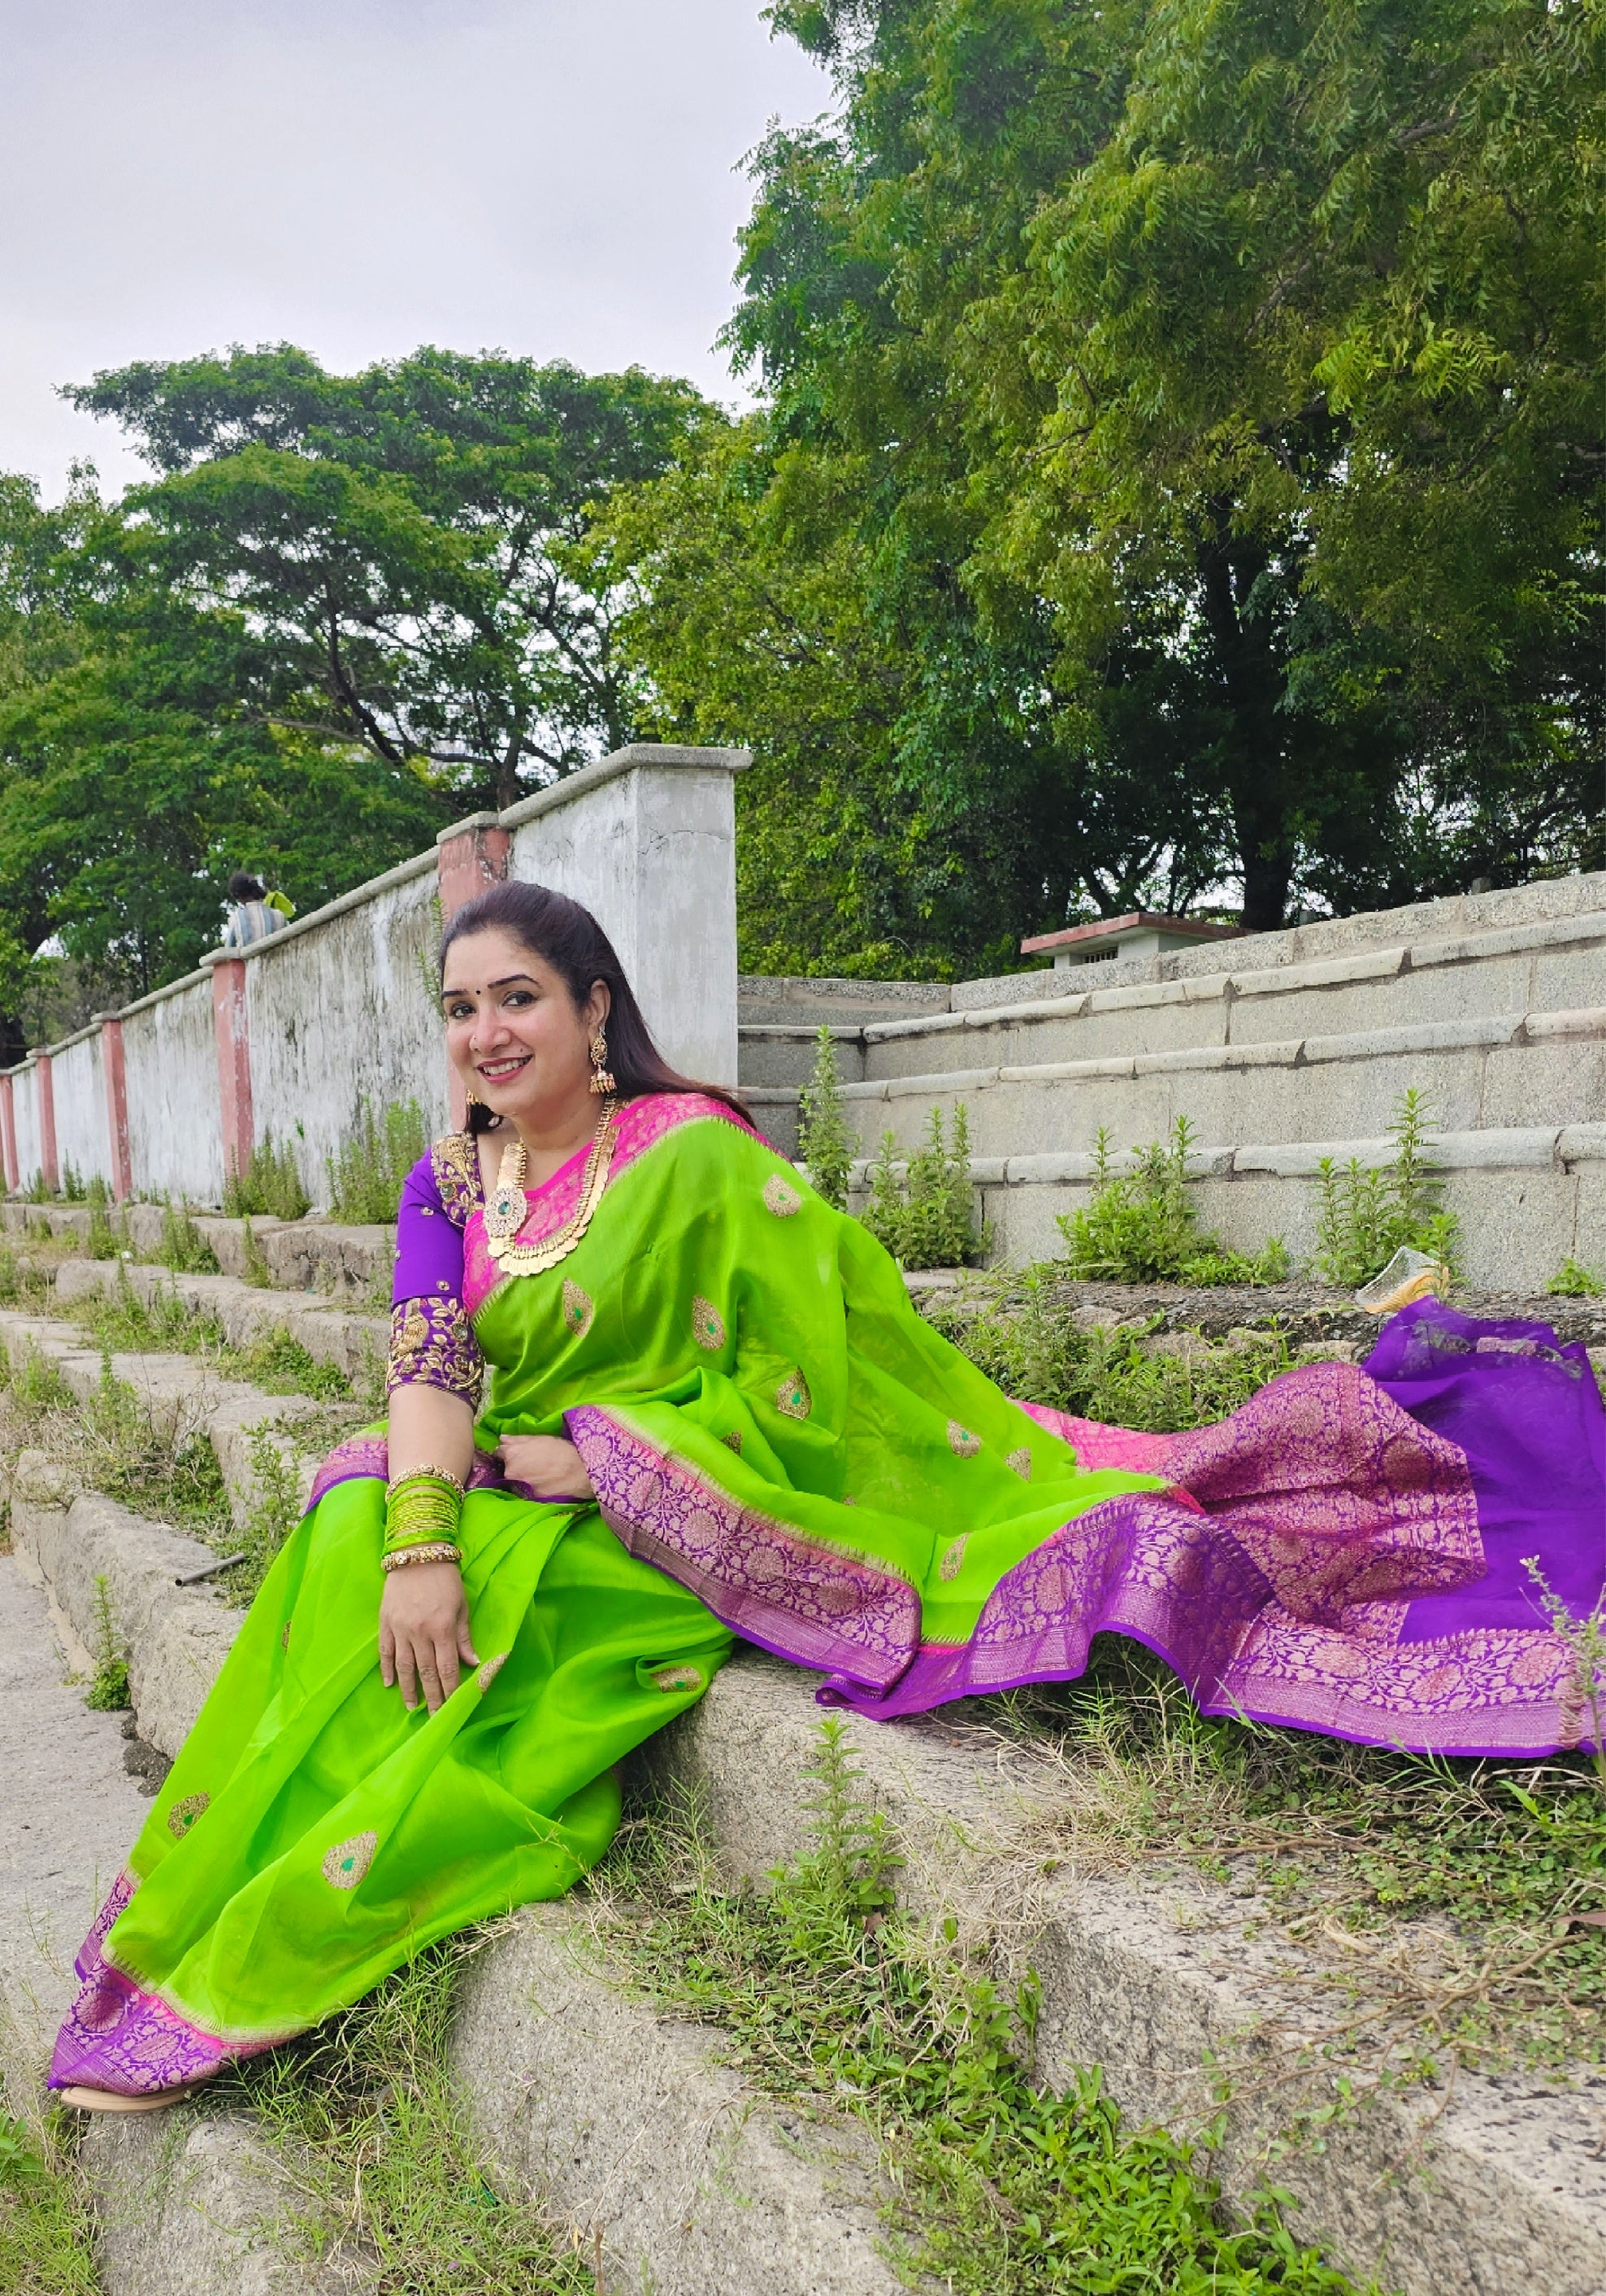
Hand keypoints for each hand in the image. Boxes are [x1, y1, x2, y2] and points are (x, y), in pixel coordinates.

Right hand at [379, 1562, 477, 1713]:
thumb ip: (464, 1637)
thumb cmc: (445, 1580)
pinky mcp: (386, 1622)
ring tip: (412, 1707)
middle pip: (426, 1673)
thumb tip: (474, 1664)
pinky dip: (387, 1669)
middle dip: (432, 1697)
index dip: (450, 1690)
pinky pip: (385, 1652)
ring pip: (405, 1667)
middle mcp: (421, 1633)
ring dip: (409, 1689)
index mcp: (443, 1629)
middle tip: (434, 1718)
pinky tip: (389, 1684)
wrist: (417, 1555)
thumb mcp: (462, 1606)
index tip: (453, 1708)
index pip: (448, 1668)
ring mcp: (401, 1629)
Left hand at [497, 1434, 594, 1500]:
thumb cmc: (561, 1451)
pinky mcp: (527, 1499)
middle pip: (506, 1468)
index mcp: (511, 1454)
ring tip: (537, 1475)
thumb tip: (502, 1439)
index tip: (515, 1453)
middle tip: (529, 1464)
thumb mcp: (539, 1439)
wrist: (579, 1472)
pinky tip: (540, 1484)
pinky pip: (523, 1492)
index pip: (498, 1452)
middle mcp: (510, 1471)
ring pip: (514, 1481)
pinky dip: (528, 1488)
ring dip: (520, 1478)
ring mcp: (517, 1487)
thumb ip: (518, 1439)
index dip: (507, 1452)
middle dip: (513, 1466)